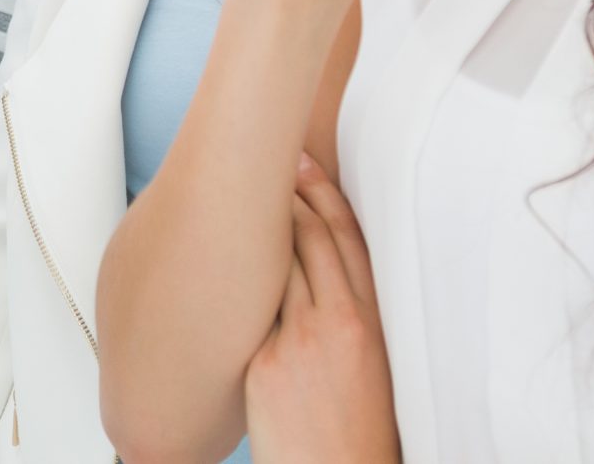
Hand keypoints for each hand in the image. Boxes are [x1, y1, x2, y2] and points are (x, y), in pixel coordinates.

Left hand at [245, 156, 399, 463]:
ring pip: (276, 261)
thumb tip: (321, 272)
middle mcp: (339, 324)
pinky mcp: (264, 363)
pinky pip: (249, 306)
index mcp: (373, 322)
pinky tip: (220, 253)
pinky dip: (236, 274)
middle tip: (270, 164)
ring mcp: (298, 341)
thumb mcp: (373, 362)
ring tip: (241, 196)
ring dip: (258, 224)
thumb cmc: (356, 430)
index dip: (326, 194)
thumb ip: (352, 314)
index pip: (350, 239)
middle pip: (312, 237)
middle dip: (291, 193)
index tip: (306, 164)